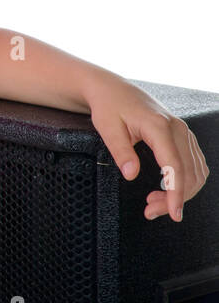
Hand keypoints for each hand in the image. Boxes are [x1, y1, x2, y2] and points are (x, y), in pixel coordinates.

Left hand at [86, 74, 209, 221]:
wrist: (112, 88)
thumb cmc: (108, 105)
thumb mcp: (107, 127)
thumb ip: (120, 151)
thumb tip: (131, 175)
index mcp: (159, 126)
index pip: (174, 166)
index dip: (175, 193)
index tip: (174, 213)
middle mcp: (178, 128)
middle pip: (188, 173)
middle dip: (174, 198)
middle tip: (150, 212)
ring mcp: (183, 131)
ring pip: (195, 170)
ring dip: (181, 192)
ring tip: (153, 203)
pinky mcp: (183, 135)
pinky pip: (193, 163)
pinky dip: (184, 181)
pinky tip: (166, 189)